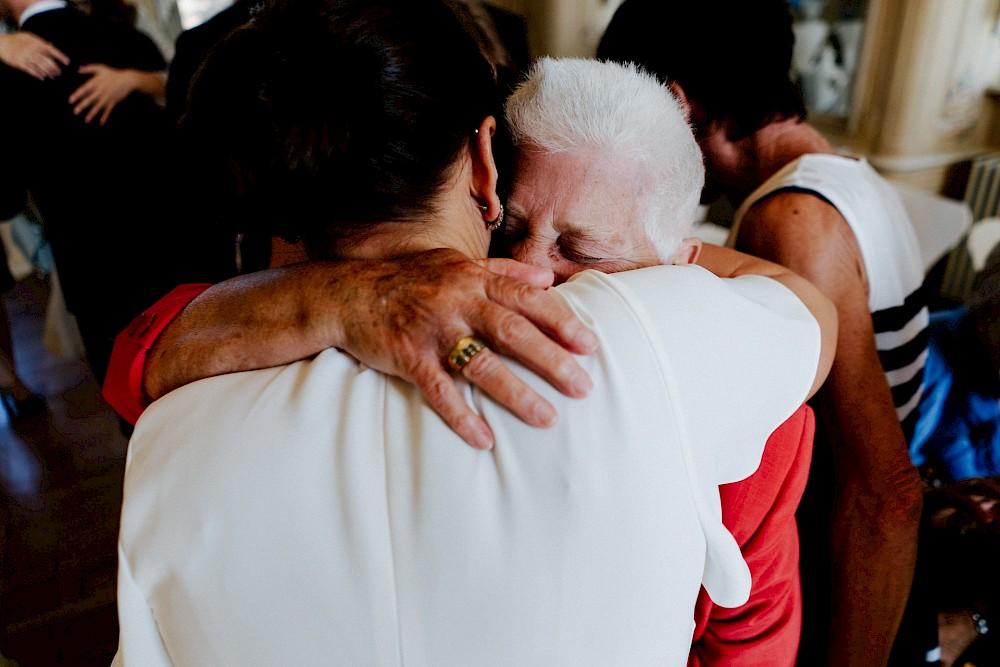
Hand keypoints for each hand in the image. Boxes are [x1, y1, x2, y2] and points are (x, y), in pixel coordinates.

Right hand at [0, 32, 68, 79]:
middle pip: (47, 61)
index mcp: (35, 42)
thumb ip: (40, 42)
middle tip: (59, 72)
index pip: (51, 49)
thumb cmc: (16, 39)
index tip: (67, 62)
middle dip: (55, 68)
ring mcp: (25, 56)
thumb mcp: (28, 37)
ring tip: (53, 76)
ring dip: (48, 72)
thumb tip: (52, 45)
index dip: (60, 56)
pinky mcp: (19, 63)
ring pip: (40, 67)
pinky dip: (38, 74)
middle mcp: (31, 49)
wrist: (2, 43)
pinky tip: (43, 77)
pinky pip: (31, 70)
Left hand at [69, 64, 137, 124]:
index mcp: (96, 83)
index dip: (77, 95)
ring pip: (98, 107)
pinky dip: (105, 116)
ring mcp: (107, 97)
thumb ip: (89, 68)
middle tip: (75, 112)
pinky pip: (108, 110)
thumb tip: (78, 70)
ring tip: (86, 120)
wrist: (127, 80)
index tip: (70, 100)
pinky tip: (101, 122)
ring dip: (92, 114)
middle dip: (82, 106)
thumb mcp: (101, 68)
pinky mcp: (113, 101)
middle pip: (89, 99)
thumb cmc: (113, 74)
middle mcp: (101, 91)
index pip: (84, 89)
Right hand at [332, 249, 598, 448]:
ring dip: (517, 394)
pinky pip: (439, 391)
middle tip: (583, 387)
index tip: (589, 344)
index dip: (560, 321)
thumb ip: (503, 270)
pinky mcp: (408, 357)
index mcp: (473, 280)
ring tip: (548, 419)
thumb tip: (548, 278)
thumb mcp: (457, 264)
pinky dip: (461, 416)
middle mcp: (457, 302)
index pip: (527, 299)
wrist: (349, 294)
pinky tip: (484, 440)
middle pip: (513, 332)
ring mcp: (432, 331)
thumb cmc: (411, 280)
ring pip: (481, 365)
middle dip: (552, 360)